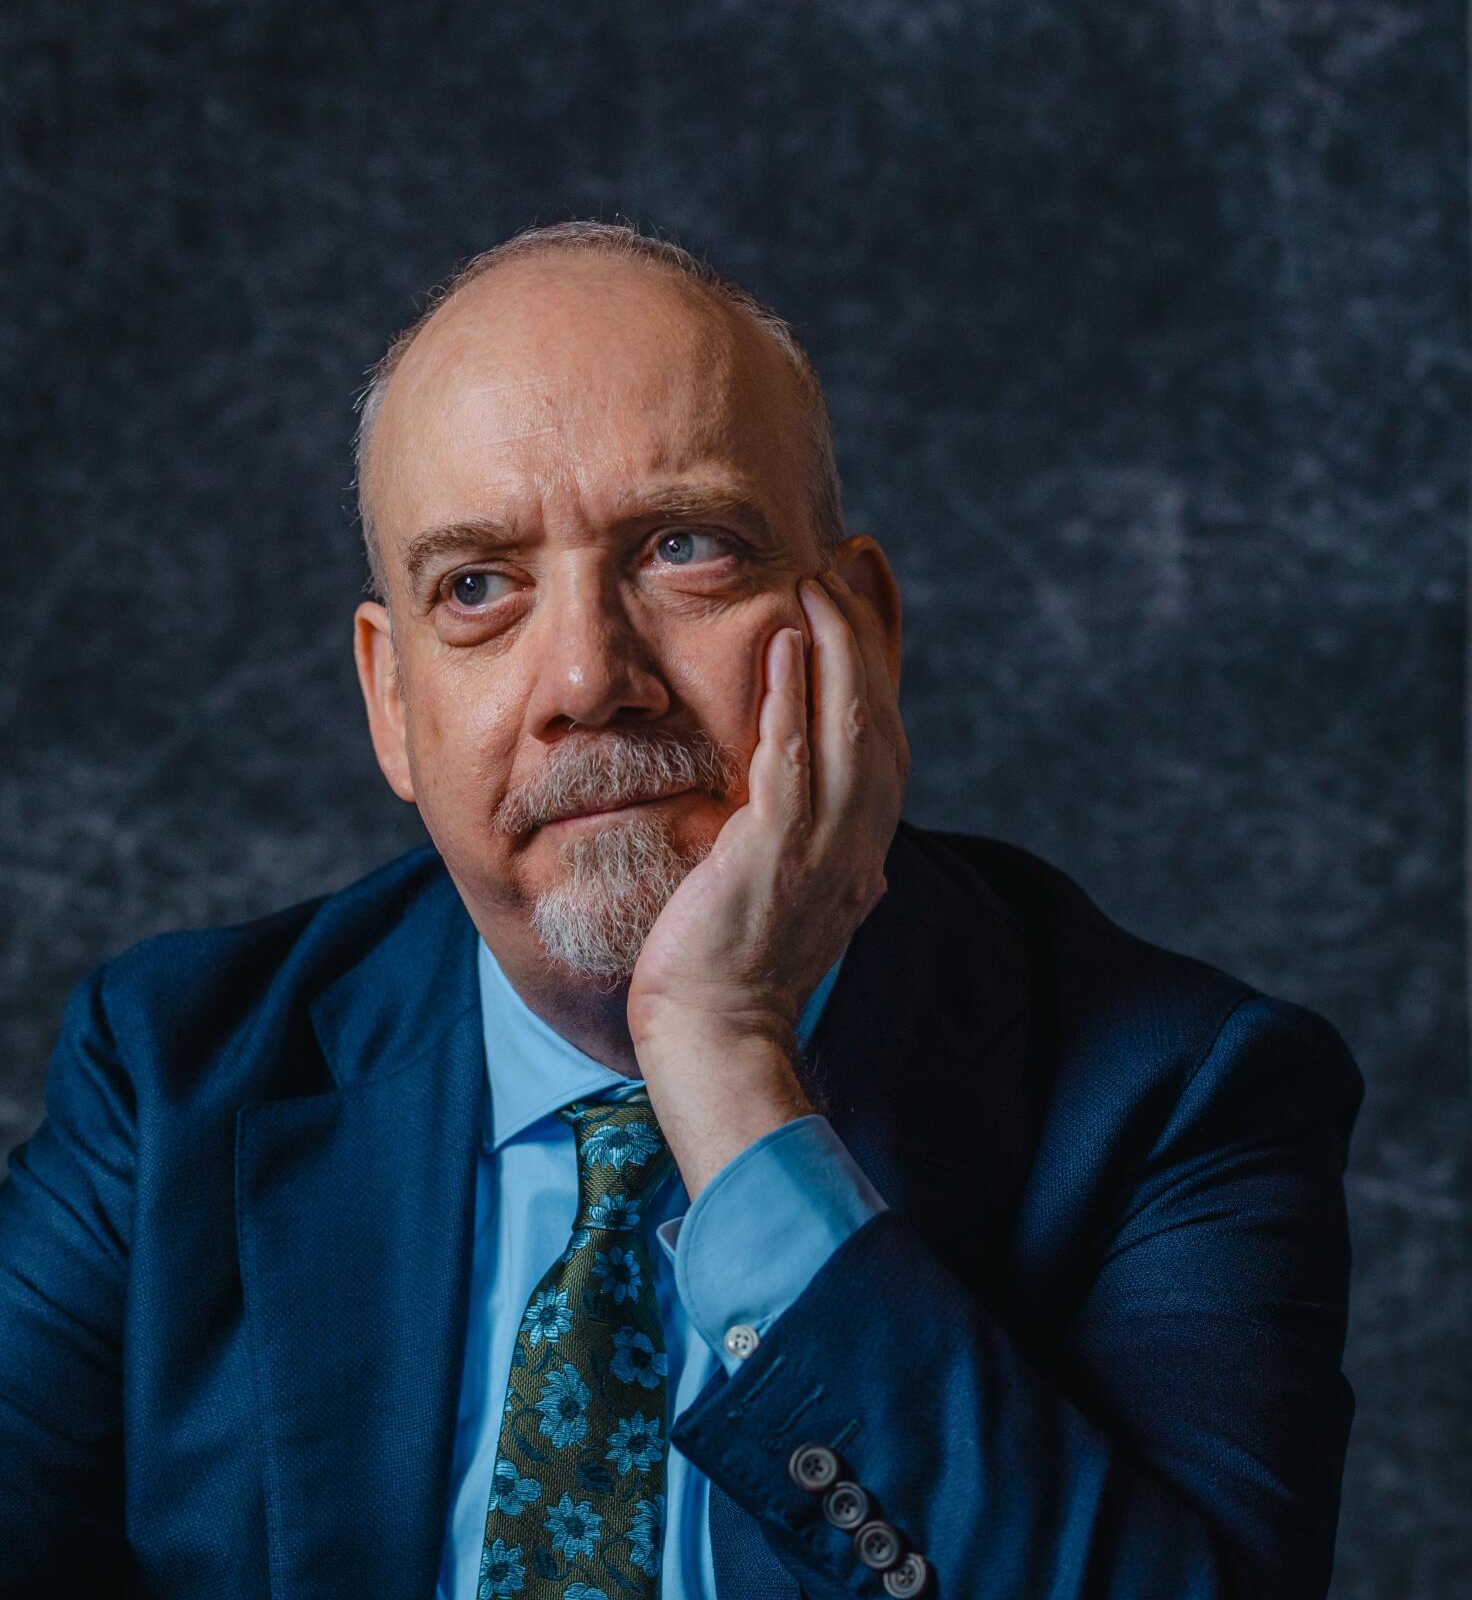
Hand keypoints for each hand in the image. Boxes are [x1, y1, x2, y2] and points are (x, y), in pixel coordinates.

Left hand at [629, 569, 909, 1197]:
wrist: (714, 1037)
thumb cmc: (732, 975)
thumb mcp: (789, 902)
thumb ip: (812, 852)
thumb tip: (840, 837)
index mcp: (862, 851)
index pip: (884, 735)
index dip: (879, 659)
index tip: (864, 595)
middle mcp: (858, 844)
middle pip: (879, 714)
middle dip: (866, 630)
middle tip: (846, 561)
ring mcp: (822, 849)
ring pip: (849, 725)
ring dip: (836, 645)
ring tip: (815, 579)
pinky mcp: (773, 855)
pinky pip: (791, 760)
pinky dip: (792, 698)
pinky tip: (783, 643)